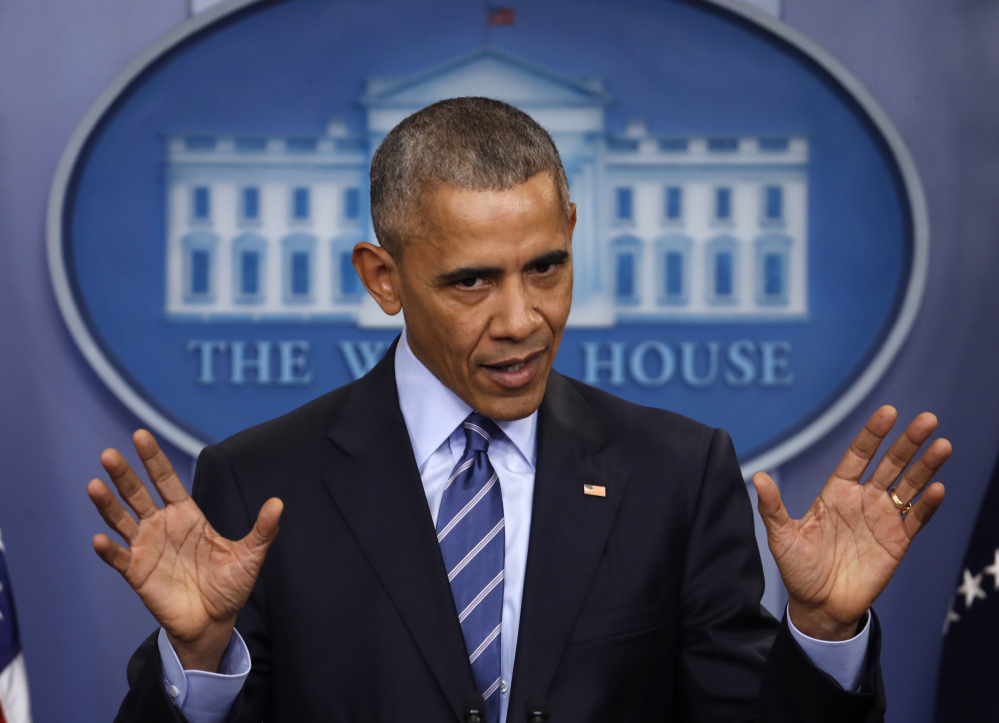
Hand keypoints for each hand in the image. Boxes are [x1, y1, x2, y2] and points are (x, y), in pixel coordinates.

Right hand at [87, 430, 282, 670]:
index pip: (165, 480)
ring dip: (107, 504)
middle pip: (138, 494)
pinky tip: (100, 539)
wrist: (214, 621)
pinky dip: (109, 549)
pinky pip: (119, 558)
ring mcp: (147, 548)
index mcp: (186, 515)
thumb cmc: (230, 585)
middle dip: (124, 474)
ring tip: (95, 485)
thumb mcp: (250, 555)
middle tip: (109, 454)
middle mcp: (162, 525)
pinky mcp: (137, 573)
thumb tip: (278, 503)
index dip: (153, 459)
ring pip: (121, 520)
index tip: (140, 435)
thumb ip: (262, 530)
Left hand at [753, 406, 949, 640]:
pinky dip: (928, 505)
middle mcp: (863, 500)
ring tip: (942, 445)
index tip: (888, 412)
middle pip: (890, 464)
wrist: (819, 606)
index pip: (858, 455)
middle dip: (908, 442)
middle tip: (927, 419)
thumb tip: (759, 477)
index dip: (872, 434)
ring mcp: (882, 519)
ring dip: (926, 467)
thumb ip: (773, 507)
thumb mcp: (782, 536)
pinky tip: (938, 488)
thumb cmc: (798, 569)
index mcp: (837, 492)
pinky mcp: (897, 542)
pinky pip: (916, 519)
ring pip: (909, 486)